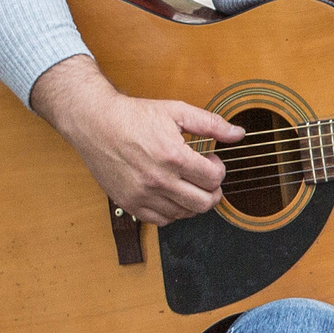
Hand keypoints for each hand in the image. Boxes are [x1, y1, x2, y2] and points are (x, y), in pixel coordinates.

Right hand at [30, 55, 242, 225]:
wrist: (95, 123)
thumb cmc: (134, 116)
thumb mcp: (176, 111)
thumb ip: (211, 124)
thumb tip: (239, 134)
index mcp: (173, 156)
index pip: (214, 179)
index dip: (219, 169)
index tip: (210, 161)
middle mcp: (159, 180)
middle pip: (204, 203)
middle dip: (212, 191)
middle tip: (205, 177)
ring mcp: (143, 195)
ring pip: (185, 214)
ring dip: (193, 200)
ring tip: (186, 182)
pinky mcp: (130, 204)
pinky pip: (162, 221)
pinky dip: (172, 211)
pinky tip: (170, 193)